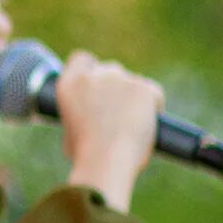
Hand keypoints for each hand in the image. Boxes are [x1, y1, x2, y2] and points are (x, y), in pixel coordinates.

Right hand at [58, 50, 162, 210]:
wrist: (106, 162)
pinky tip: (149, 123)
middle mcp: (94, 75)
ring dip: (134, 96)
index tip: (98, 85)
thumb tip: (93, 116)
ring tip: (134, 124)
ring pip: (134, 81)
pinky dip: (153, 106)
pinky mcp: (144, 87)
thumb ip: (80, 113)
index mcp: (69, 84)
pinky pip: (153, 93)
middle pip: (111, 70)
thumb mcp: (70, 131)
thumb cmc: (86, 156)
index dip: (91, 70)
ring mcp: (120, 78)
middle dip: (116, 87)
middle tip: (119, 113)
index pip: (81, 59)